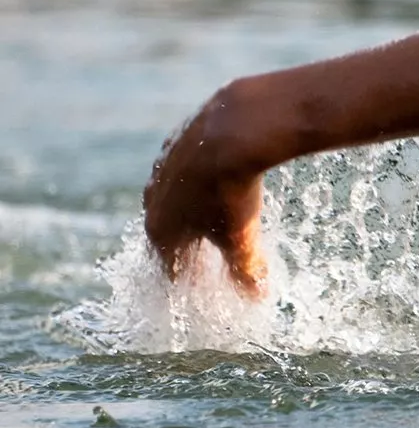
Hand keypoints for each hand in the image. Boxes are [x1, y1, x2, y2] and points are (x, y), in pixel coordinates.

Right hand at [143, 93, 267, 295]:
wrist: (230, 131)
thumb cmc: (232, 192)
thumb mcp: (241, 238)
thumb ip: (246, 270)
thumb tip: (258, 296)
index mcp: (159, 229)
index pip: (168, 266)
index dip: (187, 280)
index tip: (202, 288)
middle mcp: (152, 199)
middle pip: (168, 232)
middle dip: (188, 247)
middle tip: (207, 257)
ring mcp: (161, 168)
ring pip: (174, 197)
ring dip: (191, 211)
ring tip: (212, 218)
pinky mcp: (177, 141)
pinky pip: (186, 167)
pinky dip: (199, 178)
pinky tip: (217, 177)